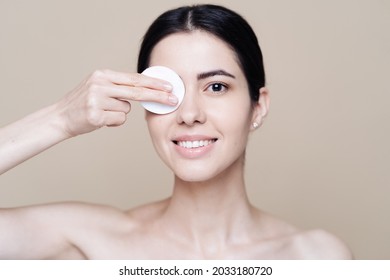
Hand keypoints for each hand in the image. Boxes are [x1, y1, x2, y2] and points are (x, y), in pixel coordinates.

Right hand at [56, 69, 174, 136]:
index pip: (134, 78)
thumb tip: (146, 89)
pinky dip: (112, 122)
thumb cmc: (84, 103)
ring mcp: (96, 99)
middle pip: (137, 91)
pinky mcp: (95, 115)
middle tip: (173, 99)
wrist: (60, 117)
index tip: (169, 86)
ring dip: (118, 114)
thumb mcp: (99, 87)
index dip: (154, 83)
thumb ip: (119, 87)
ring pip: (126, 109)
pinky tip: (99, 119)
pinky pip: (118, 120)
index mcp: (103, 75)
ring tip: (102, 112)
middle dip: (157, 96)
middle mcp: (100, 84)